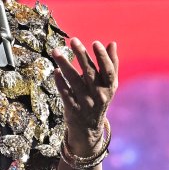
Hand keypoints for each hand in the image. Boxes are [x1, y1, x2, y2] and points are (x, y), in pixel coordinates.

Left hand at [52, 38, 118, 152]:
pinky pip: (65, 93)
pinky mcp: (72, 109)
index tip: (95, 42)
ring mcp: (85, 103)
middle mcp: (99, 95)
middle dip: (81, 55)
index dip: (102, 57)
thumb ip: (111, 64)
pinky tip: (55, 71)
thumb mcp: (108, 86)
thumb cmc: (99, 99)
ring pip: (74, 81)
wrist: (89, 129)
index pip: (108, 70)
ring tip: (56, 51)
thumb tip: (113, 43)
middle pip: (89, 72)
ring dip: (65, 64)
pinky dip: (60, 81)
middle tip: (73, 40)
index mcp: (110, 87)